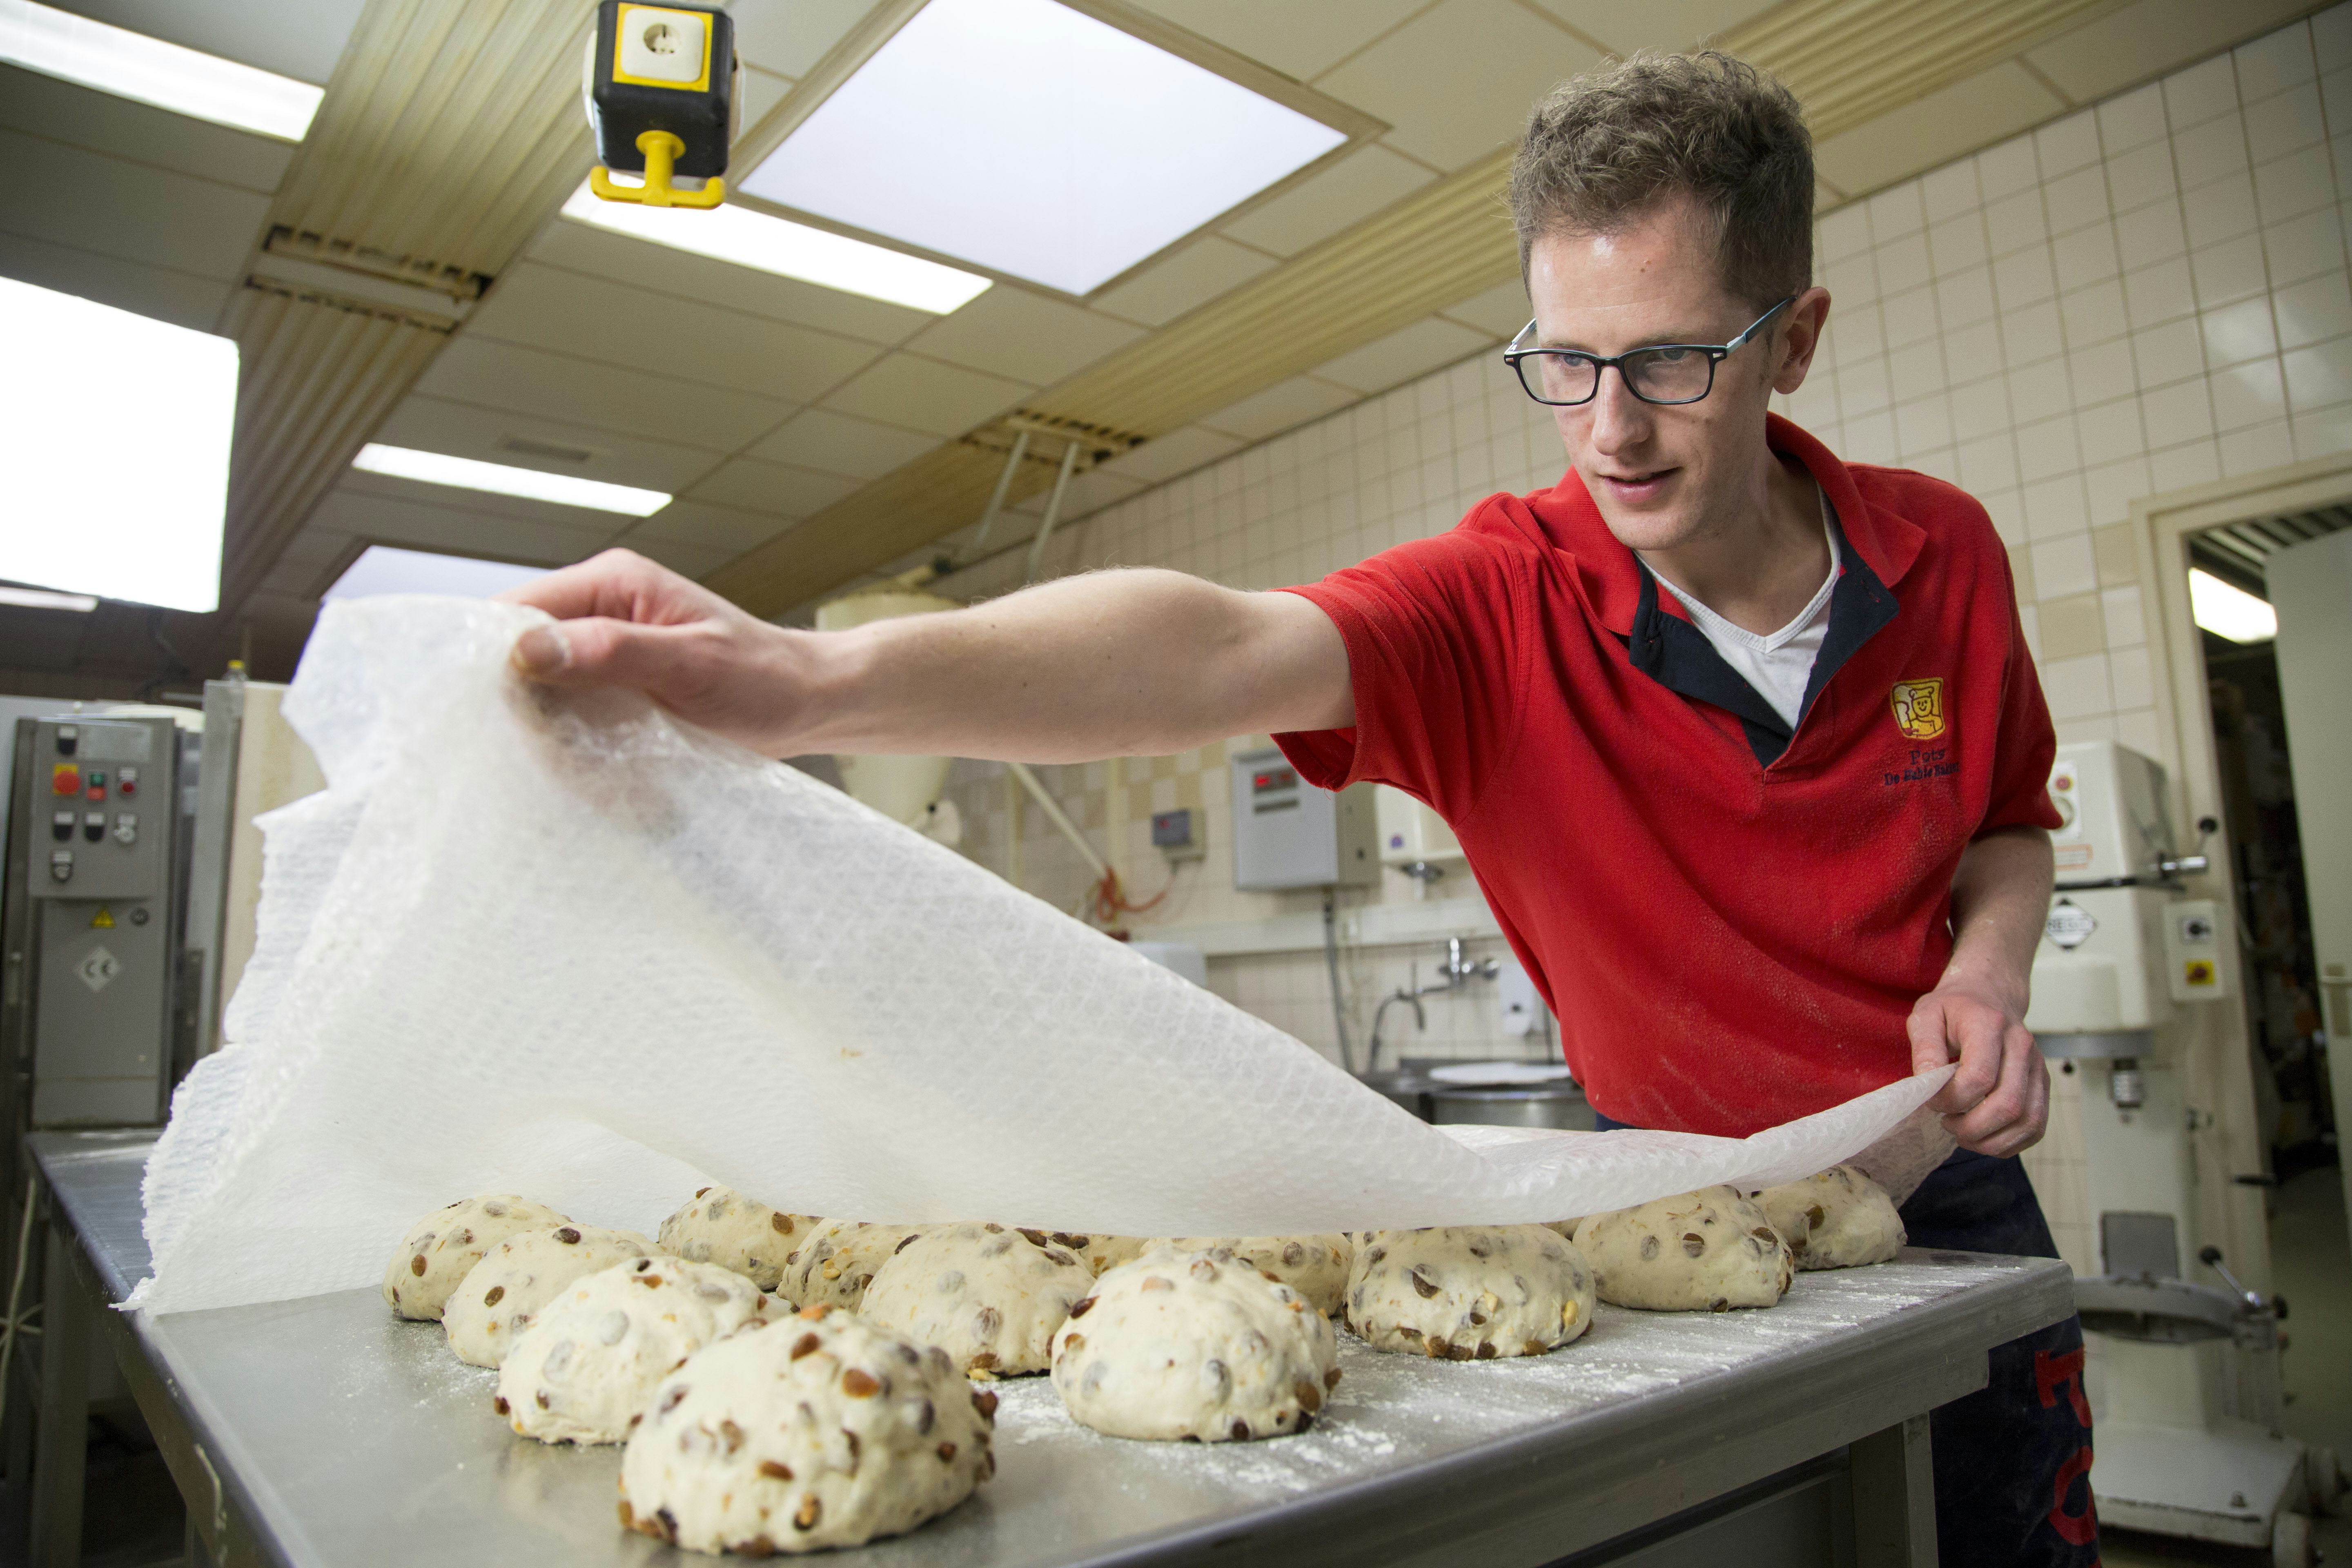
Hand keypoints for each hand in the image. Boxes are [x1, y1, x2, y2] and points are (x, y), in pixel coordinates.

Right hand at [498, 549, 811, 755]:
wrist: (808, 702)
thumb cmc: (764, 678)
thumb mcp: (691, 663)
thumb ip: (613, 651)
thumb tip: (528, 650)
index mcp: (614, 582)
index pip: (519, 607)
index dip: (489, 655)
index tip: (475, 708)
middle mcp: (602, 607)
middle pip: (519, 644)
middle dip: (506, 690)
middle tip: (497, 744)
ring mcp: (607, 647)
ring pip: (539, 678)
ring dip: (531, 715)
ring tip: (523, 757)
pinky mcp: (616, 683)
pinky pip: (568, 701)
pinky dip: (559, 728)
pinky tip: (558, 758)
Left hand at [1906, 977, 2048, 1156]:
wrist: (1990, 993)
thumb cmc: (1954, 1008)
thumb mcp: (1926, 1016)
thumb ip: (1924, 1049)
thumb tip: (1927, 1086)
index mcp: (1989, 1025)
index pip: (1979, 1077)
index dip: (1951, 1099)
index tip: (1932, 1101)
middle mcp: (2021, 1046)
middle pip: (2007, 1105)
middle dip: (1972, 1127)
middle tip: (1946, 1123)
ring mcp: (2037, 1066)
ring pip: (2027, 1120)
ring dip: (1992, 1140)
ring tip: (1963, 1134)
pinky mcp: (2042, 1082)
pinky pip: (2037, 1125)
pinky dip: (2011, 1142)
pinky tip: (1985, 1138)